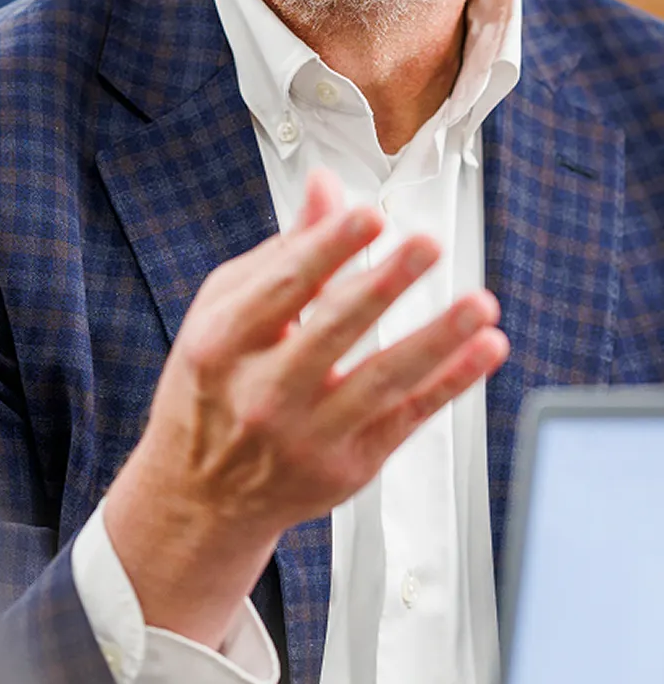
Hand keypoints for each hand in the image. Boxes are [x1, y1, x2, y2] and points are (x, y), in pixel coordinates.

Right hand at [103, 170, 508, 649]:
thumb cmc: (213, 389)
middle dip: (385, 284)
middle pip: (333, 330)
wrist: (201, 494)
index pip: (284, 286)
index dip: (329, 248)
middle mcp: (264, 391)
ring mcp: (308, 434)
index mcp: (225, 342)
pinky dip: (450, 383)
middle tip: (427, 246)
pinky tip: (482, 350)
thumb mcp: (223, 313)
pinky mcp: (349, 465)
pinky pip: (408, 417)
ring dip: (436, 339)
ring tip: (479, 305)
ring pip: (382, 379)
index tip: (368, 216)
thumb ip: (282, 252)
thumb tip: (325, 189)